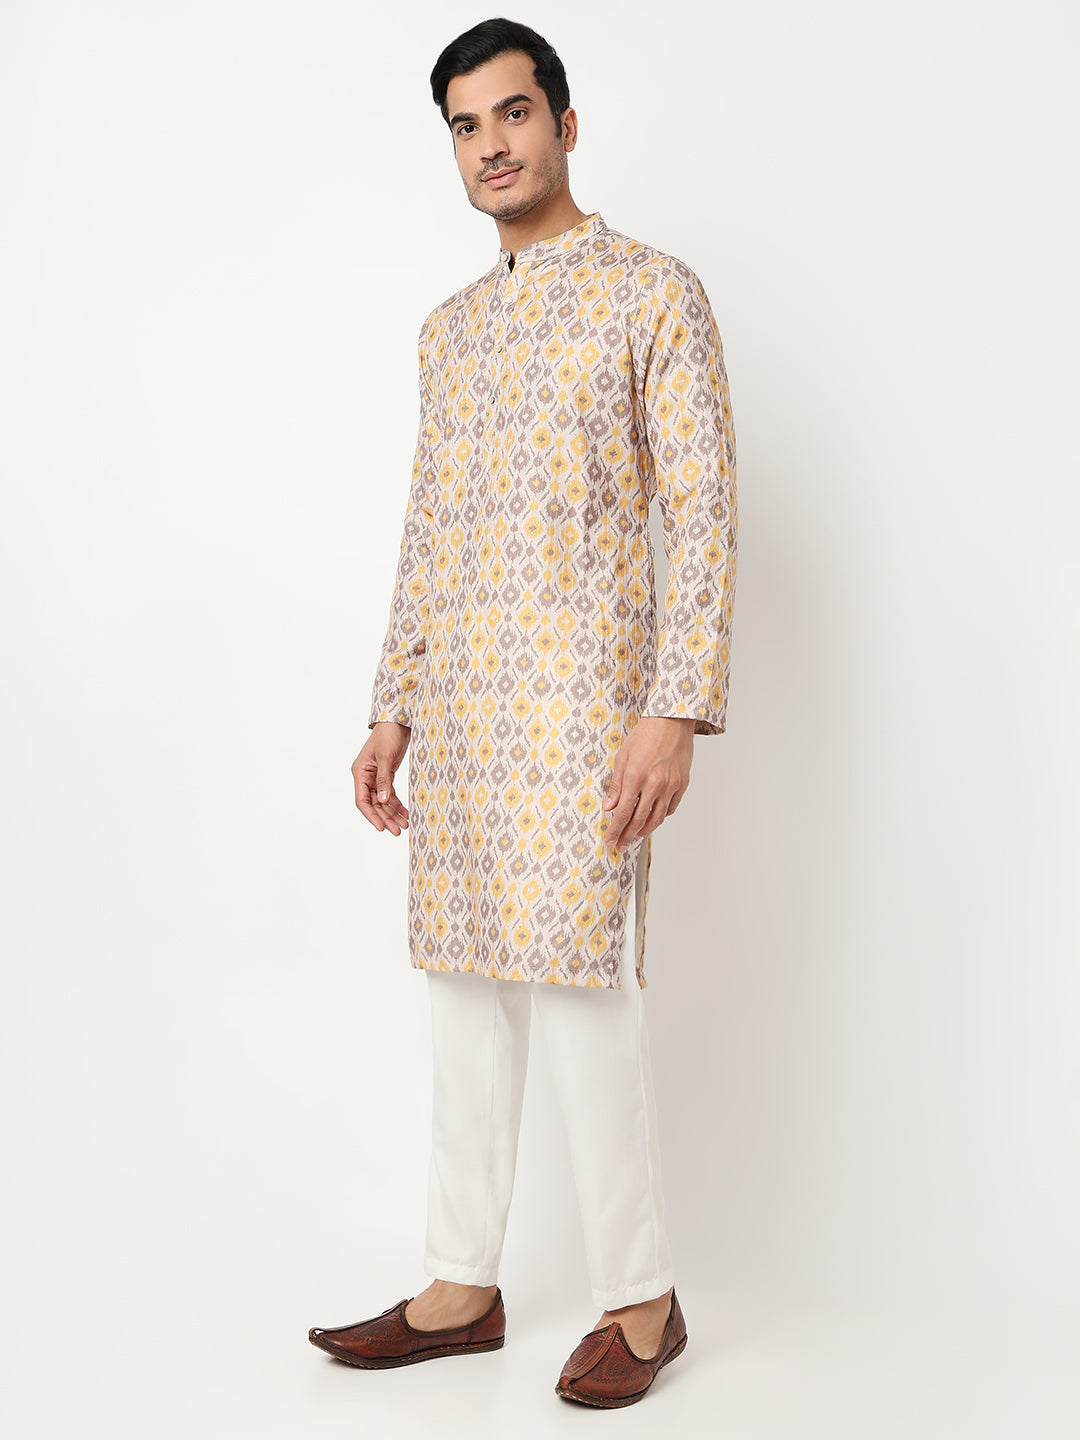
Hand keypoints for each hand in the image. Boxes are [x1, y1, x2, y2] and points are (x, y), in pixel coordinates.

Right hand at [352, 721, 411, 834]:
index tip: (381, 828)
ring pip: (383, 801)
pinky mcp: (387, 775)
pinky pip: (391, 794)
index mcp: (360, 772)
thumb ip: (384, 779)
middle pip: (374, 804)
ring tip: (405, 825)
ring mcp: (376, 777)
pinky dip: (398, 804)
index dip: (371, 816)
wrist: (399, 721)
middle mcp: (366, 777)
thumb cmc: (389, 734)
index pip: (362, 800)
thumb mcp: (386, 757)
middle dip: (385, 818)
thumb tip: (383, 800)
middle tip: (398, 830)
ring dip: (393, 813)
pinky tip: (406, 813)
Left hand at [602, 716, 694, 853]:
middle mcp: (654, 784)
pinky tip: (652, 820)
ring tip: (634, 837)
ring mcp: (671, 785)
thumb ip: (616, 785)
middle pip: (640, 820)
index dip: (615, 830)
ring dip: (644, 831)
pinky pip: (670, 808)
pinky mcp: (682, 784)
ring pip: (657, 818)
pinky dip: (660, 817)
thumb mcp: (622, 757)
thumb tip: (609, 807)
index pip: (623, 812)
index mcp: (636, 777)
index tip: (610, 840)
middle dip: (628, 836)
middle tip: (621, 846)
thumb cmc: (645, 735)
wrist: (671, 721)